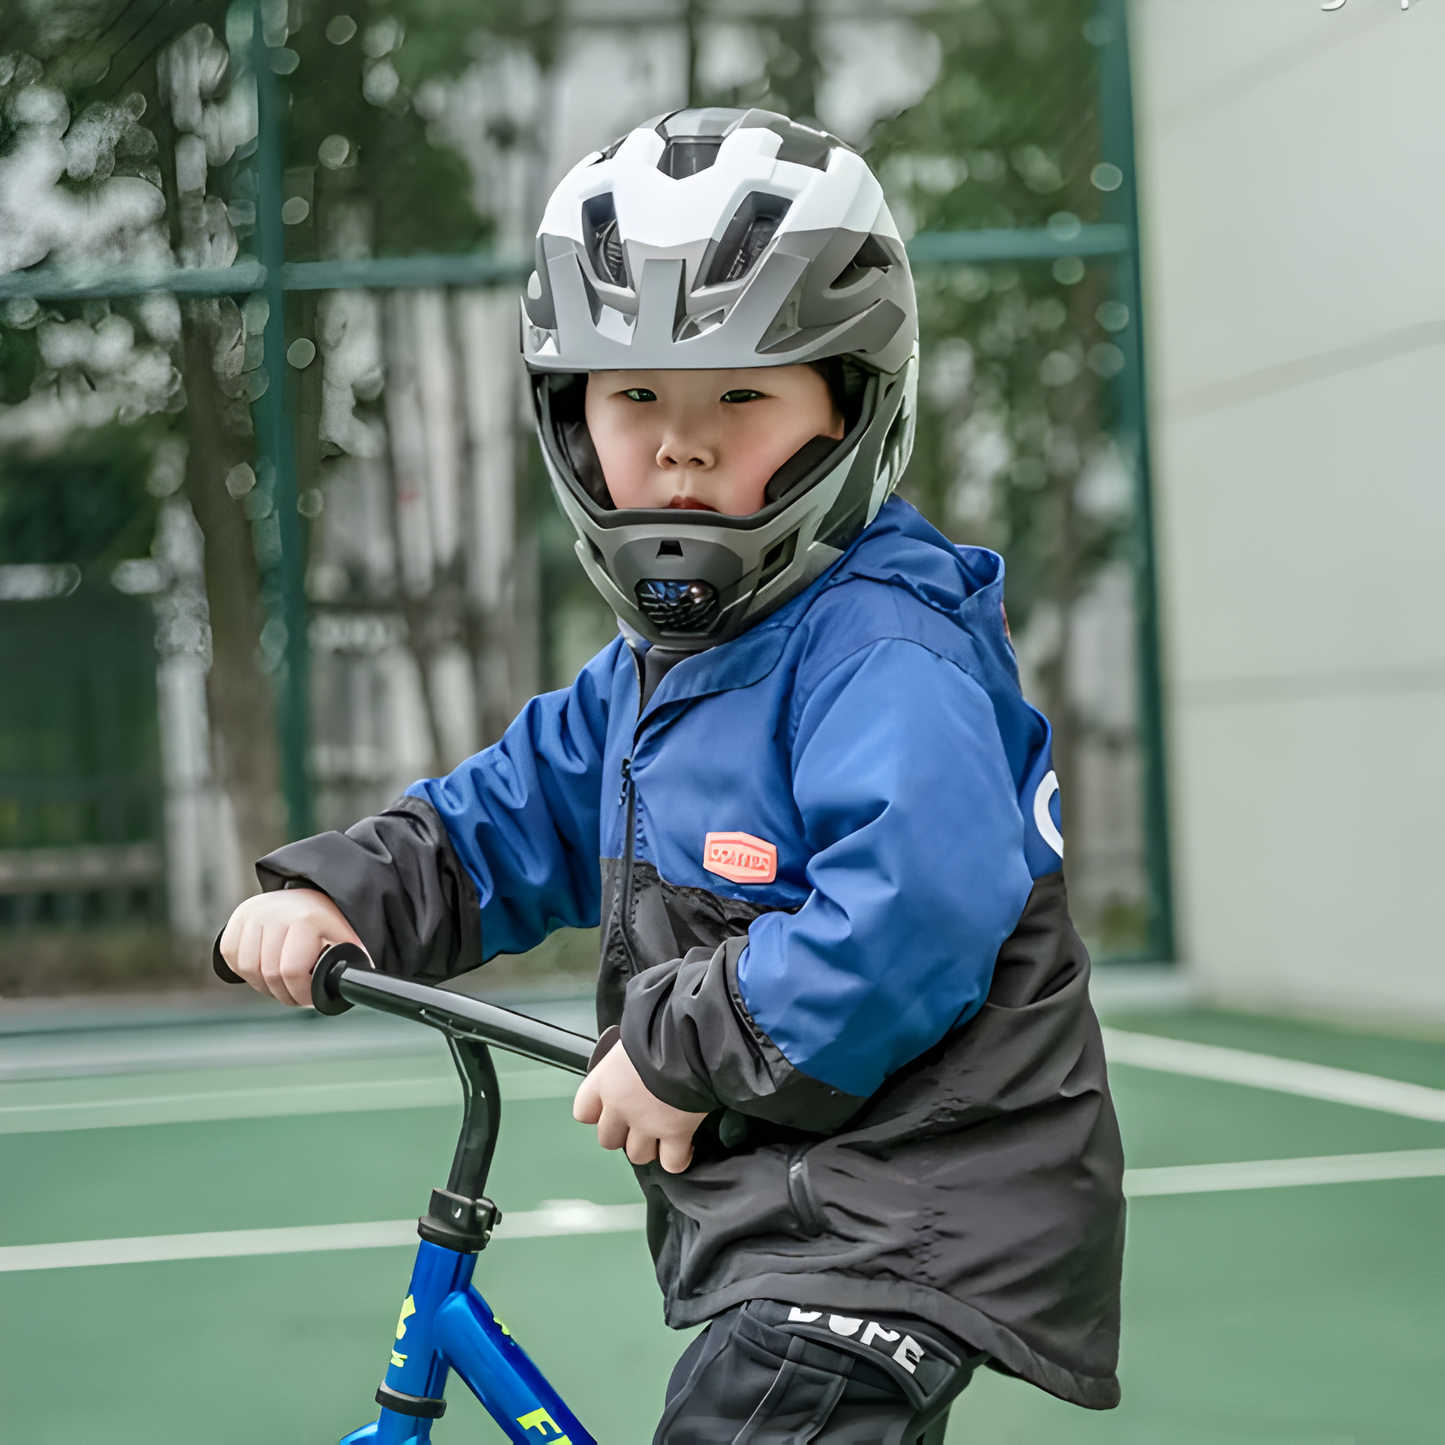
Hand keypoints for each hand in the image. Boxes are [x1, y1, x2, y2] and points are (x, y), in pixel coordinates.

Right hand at [218, 889, 364, 1007]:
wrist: (307, 896)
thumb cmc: (328, 923)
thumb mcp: (346, 940)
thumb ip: (352, 964)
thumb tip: (354, 987)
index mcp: (306, 920)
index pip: (292, 971)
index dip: (300, 994)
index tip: (308, 999)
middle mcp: (276, 913)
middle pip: (268, 974)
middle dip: (283, 994)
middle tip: (295, 997)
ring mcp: (254, 913)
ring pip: (247, 968)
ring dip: (262, 985)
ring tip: (280, 985)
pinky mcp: (238, 917)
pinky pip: (231, 956)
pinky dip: (244, 970)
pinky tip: (262, 970)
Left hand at [572, 1040, 707, 1172]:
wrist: (691, 1037)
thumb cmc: (662, 1027)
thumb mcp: (634, 1035)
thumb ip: (628, 1054)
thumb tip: (635, 1052)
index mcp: (606, 1079)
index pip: (583, 1111)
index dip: (598, 1113)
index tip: (611, 1107)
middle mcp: (620, 1106)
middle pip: (608, 1140)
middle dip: (624, 1133)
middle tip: (642, 1119)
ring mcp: (647, 1124)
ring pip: (638, 1155)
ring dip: (649, 1147)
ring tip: (663, 1133)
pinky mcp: (676, 1133)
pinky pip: (672, 1163)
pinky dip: (678, 1158)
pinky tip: (685, 1146)